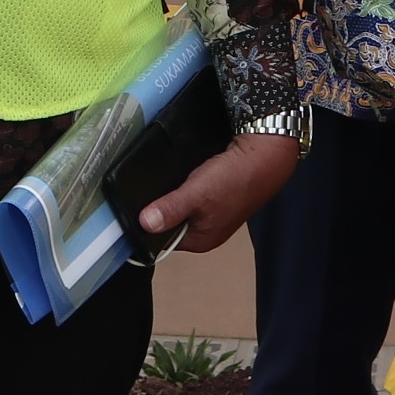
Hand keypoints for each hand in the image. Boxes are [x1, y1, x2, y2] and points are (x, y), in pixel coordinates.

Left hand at [139, 132, 301, 252]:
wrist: (265, 154)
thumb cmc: (233, 179)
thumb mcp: (197, 194)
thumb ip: (170, 209)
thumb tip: (142, 224)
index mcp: (202, 240)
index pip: (163, 239)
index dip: (146, 224)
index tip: (128, 207)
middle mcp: (207, 230)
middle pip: (172, 221)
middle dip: (158, 206)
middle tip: (141, 187)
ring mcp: (213, 211)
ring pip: (181, 205)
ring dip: (171, 193)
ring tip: (156, 178)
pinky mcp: (218, 193)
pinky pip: (192, 193)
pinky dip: (184, 184)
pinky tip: (177, 172)